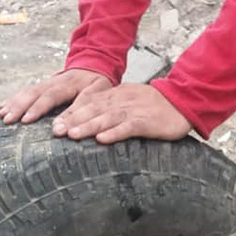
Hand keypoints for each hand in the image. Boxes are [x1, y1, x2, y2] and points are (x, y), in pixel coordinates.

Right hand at [0, 69, 112, 124]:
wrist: (95, 64)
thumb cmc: (97, 83)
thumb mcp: (96, 94)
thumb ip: (80, 110)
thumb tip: (59, 128)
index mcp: (69, 83)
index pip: (51, 96)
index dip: (38, 108)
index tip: (26, 120)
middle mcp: (54, 81)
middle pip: (34, 92)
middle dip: (19, 106)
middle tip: (7, 120)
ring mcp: (47, 82)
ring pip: (27, 91)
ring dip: (14, 103)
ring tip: (2, 115)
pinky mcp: (42, 85)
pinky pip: (26, 91)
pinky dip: (13, 99)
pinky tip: (3, 107)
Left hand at [52, 83, 191, 142]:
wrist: (183, 101)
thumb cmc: (152, 107)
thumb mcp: (127, 102)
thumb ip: (108, 109)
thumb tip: (86, 124)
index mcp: (115, 95)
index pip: (88, 102)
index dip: (70, 112)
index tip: (53, 124)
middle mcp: (121, 101)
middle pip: (93, 109)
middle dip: (72, 120)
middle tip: (55, 131)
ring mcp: (134, 110)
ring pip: (107, 117)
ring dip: (88, 126)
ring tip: (72, 135)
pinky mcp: (147, 122)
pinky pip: (128, 127)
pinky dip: (115, 133)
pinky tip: (102, 139)